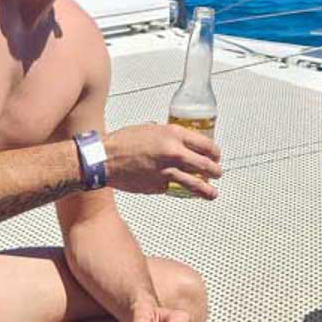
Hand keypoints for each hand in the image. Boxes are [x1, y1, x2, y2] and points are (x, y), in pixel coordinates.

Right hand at [103, 123, 221, 197]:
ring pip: (195, 183)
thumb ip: (170, 136)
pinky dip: (175, 188)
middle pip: (205, 165)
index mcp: (174, 134)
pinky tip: (175, 187)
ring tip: (213, 193)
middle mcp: (174, 153)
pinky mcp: (158, 186)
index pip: (206, 145)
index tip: (216, 155)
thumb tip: (182, 143)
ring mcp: (167, 172)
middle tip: (217, 173)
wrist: (104, 158)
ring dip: (207, 189)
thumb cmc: (124, 141)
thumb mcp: (152, 129)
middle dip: (215, 170)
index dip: (215, 152)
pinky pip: (172, 188)